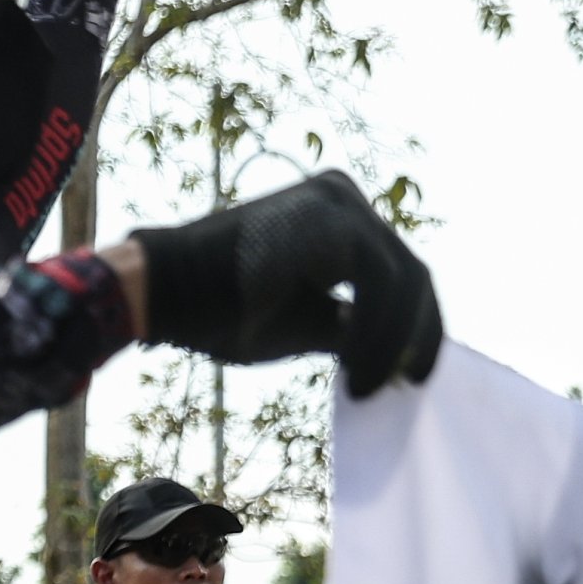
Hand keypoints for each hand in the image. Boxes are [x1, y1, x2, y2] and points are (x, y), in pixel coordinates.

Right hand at [131, 171, 442, 395]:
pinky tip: (357, 367)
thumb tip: (391, 355)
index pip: (398, 272)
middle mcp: (343, 198)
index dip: (415, 327)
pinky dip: (379, 330)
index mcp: (334, 216)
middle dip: (416, 334)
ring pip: (405, 279)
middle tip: (406, 382)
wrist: (166, 292)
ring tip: (366, 385)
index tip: (409, 374)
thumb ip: (348, 327)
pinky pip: (383, 282)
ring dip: (394, 340)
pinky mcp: (336, 220)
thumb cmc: (221, 312)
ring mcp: (341, 203)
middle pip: (411, 272)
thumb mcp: (303, 324)